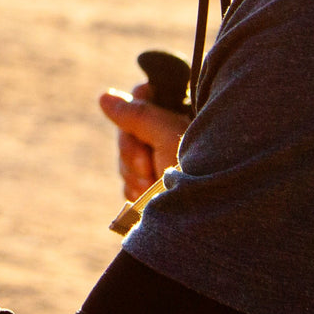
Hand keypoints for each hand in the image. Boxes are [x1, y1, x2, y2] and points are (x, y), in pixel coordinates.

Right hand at [99, 83, 189, 200]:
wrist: (209, 218)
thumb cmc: (196, 170)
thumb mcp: (166, 137)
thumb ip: (137, 115)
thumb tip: (104, 97)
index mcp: (182, 112)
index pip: (142, 95)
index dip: (136, 110)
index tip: (146, 129)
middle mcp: (171, 133)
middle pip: (128, 129)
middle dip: (133, 152)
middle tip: (148, 167)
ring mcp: (162, 161)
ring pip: (125, 158)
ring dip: (135, 174)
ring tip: (153, 186)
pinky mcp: (155, 187)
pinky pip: (128, 182)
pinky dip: (135, 190)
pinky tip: (148, 198)